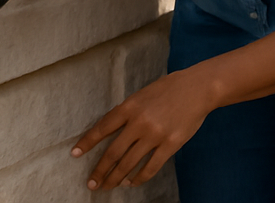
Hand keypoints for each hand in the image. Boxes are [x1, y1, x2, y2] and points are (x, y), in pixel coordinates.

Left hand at [72, 69, 212, 189]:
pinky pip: (150, 167)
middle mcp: (140, 122)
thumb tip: (111, 133)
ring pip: (128, 164)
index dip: (87, 142)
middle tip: (92, 184)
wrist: (200, 87)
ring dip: (115, 178)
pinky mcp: (170, 144)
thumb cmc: (171, 88)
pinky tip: (132, 182)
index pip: (103, 127)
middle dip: (99, 171)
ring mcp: (155, 135)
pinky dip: (139, 178)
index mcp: (131, 106)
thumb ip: (129, 112)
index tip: (75, 154)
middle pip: (113, 153)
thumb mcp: (144, 94)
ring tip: (108, 186)